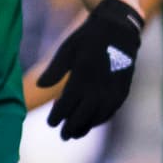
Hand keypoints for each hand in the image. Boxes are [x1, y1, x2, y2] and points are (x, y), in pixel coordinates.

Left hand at [36, 0, 141, 139]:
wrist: (120, 27)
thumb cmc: (89, 37)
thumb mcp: (68, 48)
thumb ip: (54, 70)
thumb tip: (39, 86)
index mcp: (81, 78)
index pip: (65, 107)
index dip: (57, 118)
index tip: (51, 122)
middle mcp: (98, 88)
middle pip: (81, 118)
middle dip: (70, 128)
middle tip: (63, 134)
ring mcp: (112, 91)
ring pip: (96, 118)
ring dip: (85, 127)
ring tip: (76, 133)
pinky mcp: (122, 91)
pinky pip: (110, 112)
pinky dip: (100, 120)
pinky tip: (92, 121)